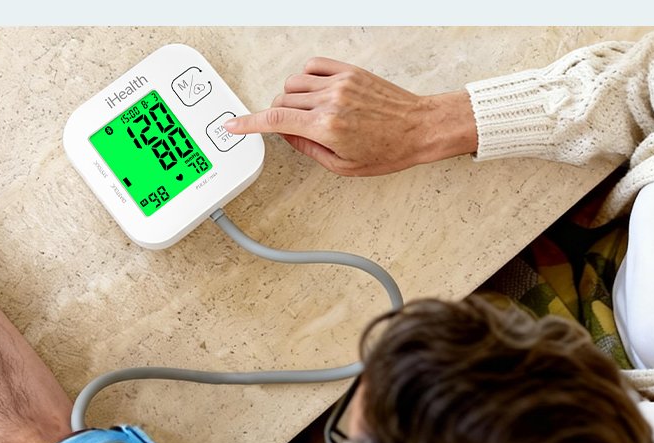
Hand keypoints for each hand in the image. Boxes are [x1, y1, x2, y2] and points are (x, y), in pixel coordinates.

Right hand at [224, 57, 476, 175]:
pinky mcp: (349, 71)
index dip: (248, 123)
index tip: (234, 125)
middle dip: (278, 115)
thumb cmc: (389, 150)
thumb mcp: (343, 166)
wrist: (420, 128)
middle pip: (282, 100)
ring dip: (292, 97)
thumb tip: (287, 135)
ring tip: (308, 112)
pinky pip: (313, 66)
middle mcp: (330, 101)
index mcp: (326, 128)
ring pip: (294, 83)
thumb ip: (308, 150)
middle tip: (293, 128)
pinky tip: (314, 91)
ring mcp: (340, 82)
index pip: (274, 121)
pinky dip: (306, 77)